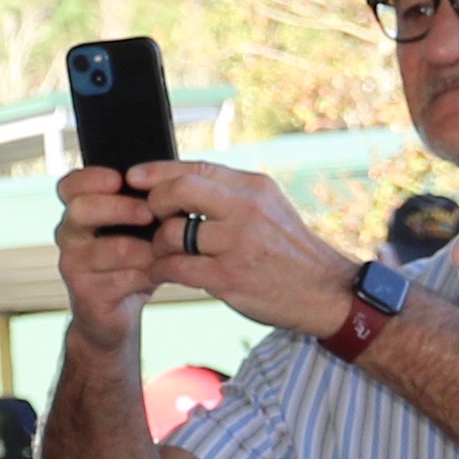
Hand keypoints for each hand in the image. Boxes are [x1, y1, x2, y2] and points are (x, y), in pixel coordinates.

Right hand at [53, 164, 169, 343]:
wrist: (117, 312)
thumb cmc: (132, 261)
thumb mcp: (137, 228)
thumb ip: (144, 202)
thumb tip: (171, 180)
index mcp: (79, 211)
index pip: (70, 186)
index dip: (91, 178)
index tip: (120, 179)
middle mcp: (70, 235)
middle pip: (82, 209)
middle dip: (121, 208)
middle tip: (150, 213)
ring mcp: (74, 265)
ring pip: (112, 248)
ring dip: (147, 248)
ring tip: (169, 249)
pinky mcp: (87, 293)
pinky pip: (123, 278)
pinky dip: (149, 275)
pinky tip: (162, 273)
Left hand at [123, 161, 354, 339]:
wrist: (325, 291)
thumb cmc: (288, 251)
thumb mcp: (268, 209)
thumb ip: (230, 195)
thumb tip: (180, 182)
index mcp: (254, 187)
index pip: (197, 167)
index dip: (158, 170)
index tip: (133, 176)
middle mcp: (247, 210)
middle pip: (180, 190)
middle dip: (154, 202)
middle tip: (149, 218)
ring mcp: (238, 243)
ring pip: (172, 232)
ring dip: (157, 244)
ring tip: (162, 252)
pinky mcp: (229, 277)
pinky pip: (176, 268)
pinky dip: (161, 270)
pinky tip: (162, 273)